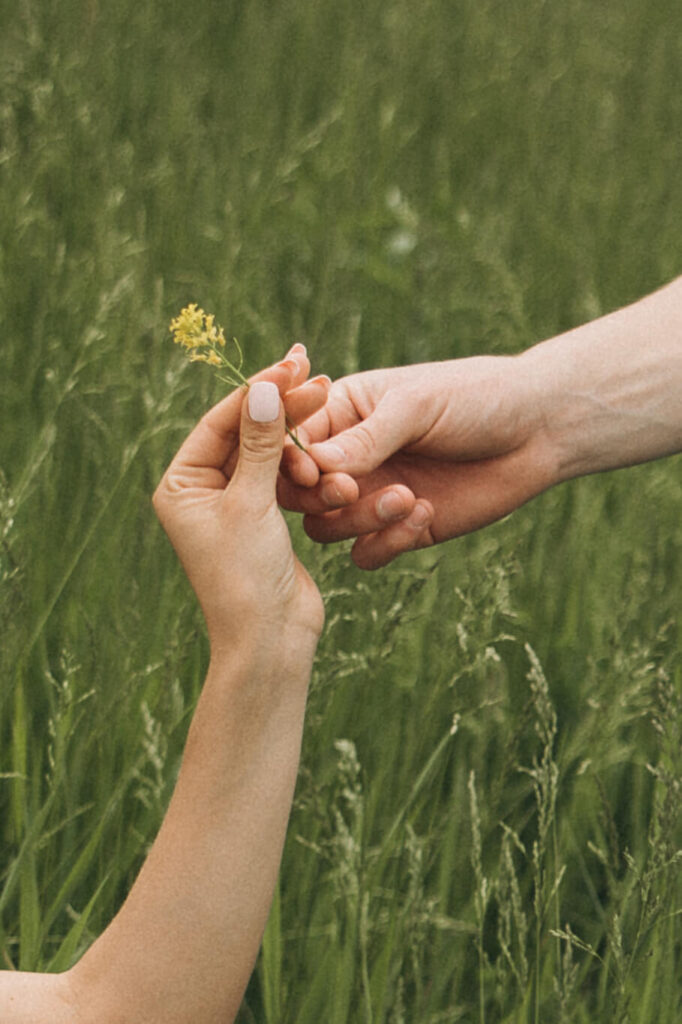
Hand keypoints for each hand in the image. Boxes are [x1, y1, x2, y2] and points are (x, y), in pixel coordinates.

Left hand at [153, 346, 327, 657]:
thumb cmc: (246, 577)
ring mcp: (232, 503)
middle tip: (316, 373)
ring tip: (328, 402)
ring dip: (297, 432)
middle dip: (280, 404)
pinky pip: (283, 475)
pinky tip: (326, 439)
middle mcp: (201, 490)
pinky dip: (303, 459)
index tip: (294, 365)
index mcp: (181, 484)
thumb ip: (260, 445)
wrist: (269, 639)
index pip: (221, 421)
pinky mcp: (262, 518)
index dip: (258, 390)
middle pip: (243, 431)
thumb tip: (261, 388)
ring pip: (267, 451)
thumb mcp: (251, 504)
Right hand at [278, 357, 557, 568]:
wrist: (537, 428)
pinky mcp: (401, 529)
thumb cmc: (474, 398)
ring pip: (326, 528)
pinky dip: (386, 543)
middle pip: (297, 494)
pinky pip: (365, 554)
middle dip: (318, 497)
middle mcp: (349, 459)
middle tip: (351, 490)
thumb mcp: (416, 406)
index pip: (290, 444)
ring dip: (357, 520)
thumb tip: (312, 468)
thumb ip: (366, 438)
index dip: (290, 464)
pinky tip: (426, 513)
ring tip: (406, 497)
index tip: (312, 473)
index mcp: (341, 414)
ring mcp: (372, 496)